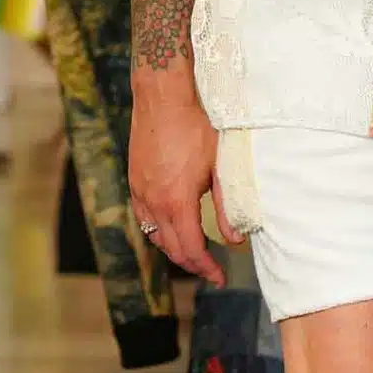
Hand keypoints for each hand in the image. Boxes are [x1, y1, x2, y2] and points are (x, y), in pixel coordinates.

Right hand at [128, 74, 236, 281]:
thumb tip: (237, 238)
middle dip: (192, 264)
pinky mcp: (135, 181)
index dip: (206, 268)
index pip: (191, 249)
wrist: (163, 95)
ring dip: (174, 249)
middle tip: (211, 270)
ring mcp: (140, 191)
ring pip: (154, 235)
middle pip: (171, 249)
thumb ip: (228, 204)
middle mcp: (153, 202)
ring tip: (195, 252)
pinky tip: (173, 227)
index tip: (220, 277)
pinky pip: (145, 217)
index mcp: (176, 201)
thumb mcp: (220, 165)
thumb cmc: (196, 125)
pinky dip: (159, 231)